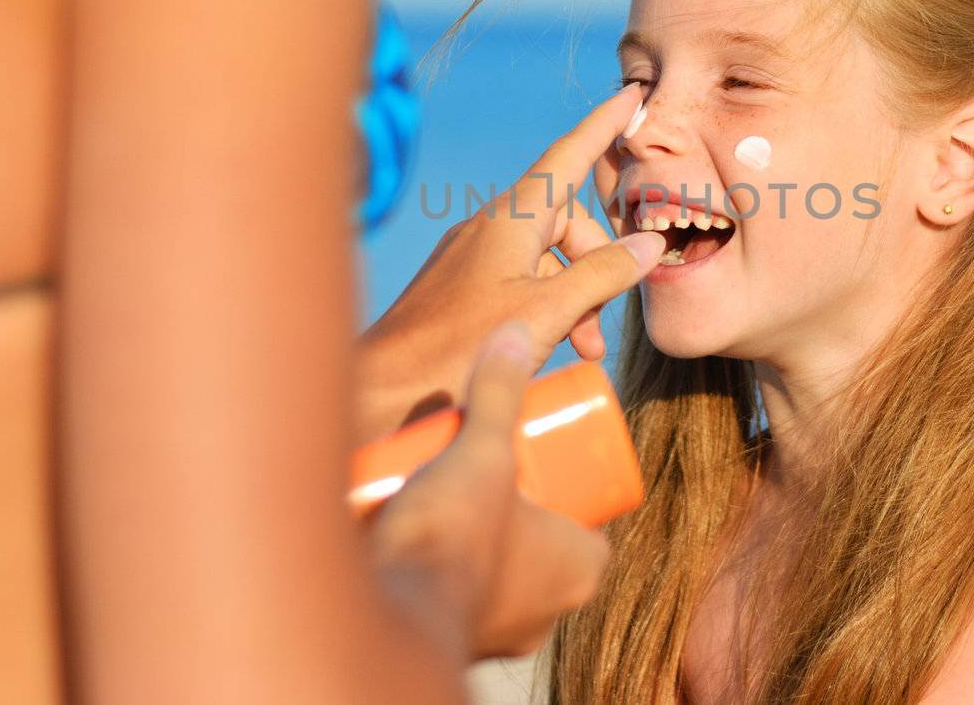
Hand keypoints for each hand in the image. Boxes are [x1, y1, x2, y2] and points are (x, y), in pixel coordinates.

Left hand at [356, 84, 663, 438]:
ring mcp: (473, 256)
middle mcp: (491, 227)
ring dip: (575, 297)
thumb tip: (648, 245)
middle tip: (601, 325)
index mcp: (511, 218)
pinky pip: (520, 278)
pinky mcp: (461, 287)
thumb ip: (601, 276)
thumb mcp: (544, 311)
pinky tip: (549, 345)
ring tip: (583, 349)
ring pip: (546, 257)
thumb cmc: (458, 347)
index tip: (630, 94)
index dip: (603, 126)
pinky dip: (546, 306)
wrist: (382, 389)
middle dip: (597, 266)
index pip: (569, 156)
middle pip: (567, 221)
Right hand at [366, 323, 610, 660]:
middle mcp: (550, 612)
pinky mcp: (457, 639)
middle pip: (544, 541)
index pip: (590, 522)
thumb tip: (513, 333)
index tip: (538, 454)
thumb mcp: (482, 450)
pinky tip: (432, 530)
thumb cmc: (452, 531)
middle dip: (519, 502)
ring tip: (458, 485)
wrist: (383, 607)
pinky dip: (452, 564)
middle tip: (492, 460)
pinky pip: (464, 593)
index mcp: (579, 572)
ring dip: (485, 534)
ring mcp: (504, 632)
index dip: (569, 484)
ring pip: (504, 570)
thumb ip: (498, 392)